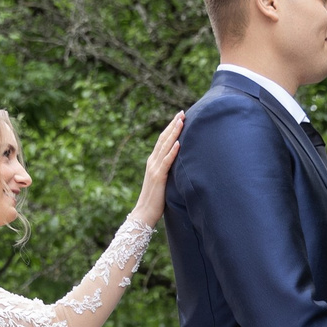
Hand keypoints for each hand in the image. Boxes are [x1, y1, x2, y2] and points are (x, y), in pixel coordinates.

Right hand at [131, 110, 184, 225]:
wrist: (144, 213)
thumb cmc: (155, 200)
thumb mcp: (162, 181)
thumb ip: (167, 170)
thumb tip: (179, 165)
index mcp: (153, 162)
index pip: (162, 140)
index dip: (170, 128)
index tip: (179, 117)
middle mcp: (152, 162)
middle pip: (164, 139)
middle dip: (173, 125)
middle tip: (182, 112)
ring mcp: (154, 169)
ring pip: (165, 147)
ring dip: (174, 133)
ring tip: (182, 121)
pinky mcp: (159, 177)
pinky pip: (166, 162)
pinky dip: (172, 151)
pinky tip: (178, 143)